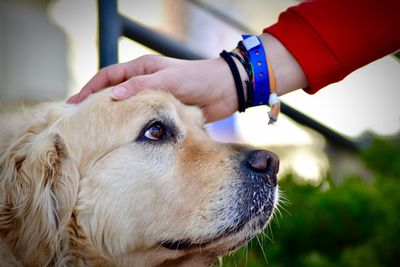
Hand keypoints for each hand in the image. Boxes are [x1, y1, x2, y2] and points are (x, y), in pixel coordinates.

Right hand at [67, 55, 238, 121]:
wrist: (224, 90)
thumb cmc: (197, 78)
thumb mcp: (167, 79)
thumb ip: (141, 86)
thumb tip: (113, 96)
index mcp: (143, 68)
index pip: (108, 76)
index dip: (90, 88)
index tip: (74, 103)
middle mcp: (145, 82)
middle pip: (114, 92)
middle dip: (97, 104)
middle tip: (80, 121)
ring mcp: (153, 97)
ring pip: (127, 108)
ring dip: (113, 117)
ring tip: (97, 131)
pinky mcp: (164, 111)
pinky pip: (143, 118)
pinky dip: (131, 125)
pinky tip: (124, 136)